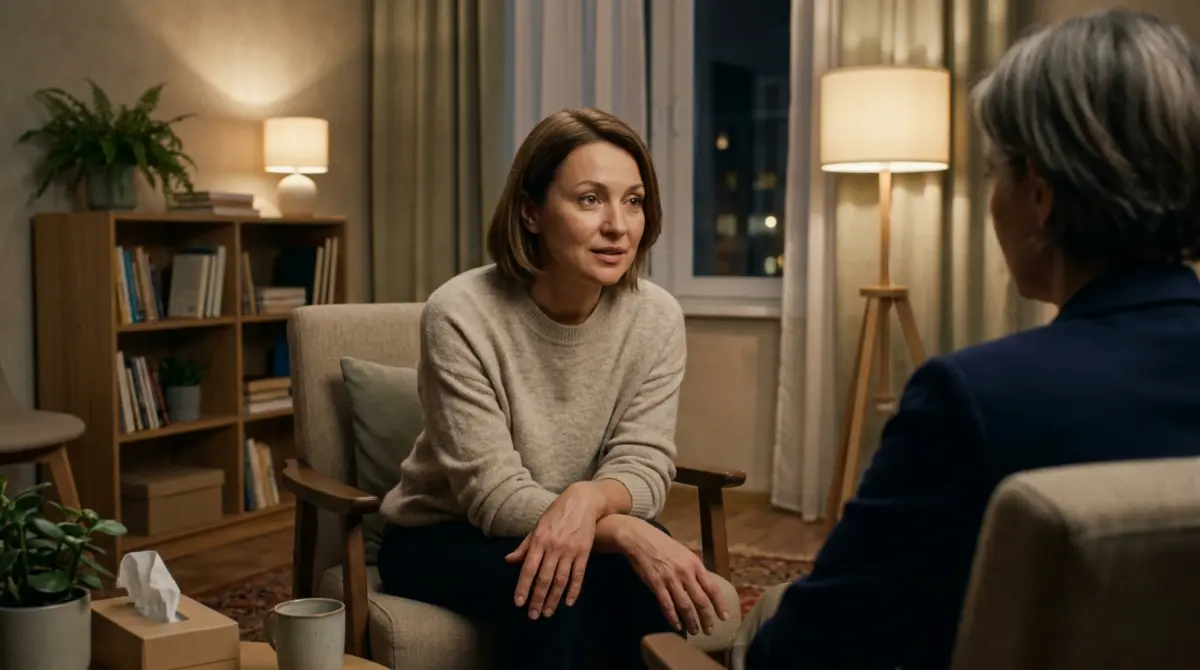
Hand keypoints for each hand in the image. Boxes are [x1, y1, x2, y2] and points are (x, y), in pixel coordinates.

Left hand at [504, 482, 605, 617]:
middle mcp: (554, 547)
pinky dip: (573, 590)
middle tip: (533, 615)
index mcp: (539, 540)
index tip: (518, 602)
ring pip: (560, 580)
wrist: (583, 501)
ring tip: (548, 613)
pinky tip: (568, 602)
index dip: (523, 587)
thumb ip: (524, 546)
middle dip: (537, 599)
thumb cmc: (556, 513)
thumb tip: (508, 561)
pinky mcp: (584, 552)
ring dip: (554, 599)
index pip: (528, 568)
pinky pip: (578, 575)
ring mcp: (570, 550)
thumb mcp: (538, 526)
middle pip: (544, 578)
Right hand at [609, 516, 728, 635]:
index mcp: (695, 564)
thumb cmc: (663, 545)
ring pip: (685, 606)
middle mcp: (685, 572)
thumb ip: (694, 570)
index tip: (724, 617)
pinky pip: (667, 605)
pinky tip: (677, 626)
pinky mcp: (656, 584)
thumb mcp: (684, 553)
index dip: (720, 605)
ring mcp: (670, 579)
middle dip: (707, 618)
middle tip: (709, 630)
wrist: (640, 539)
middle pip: (700, 601)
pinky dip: (673, 618)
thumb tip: (704, 587)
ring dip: (691, 622)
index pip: (712, 588)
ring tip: (695, 632)